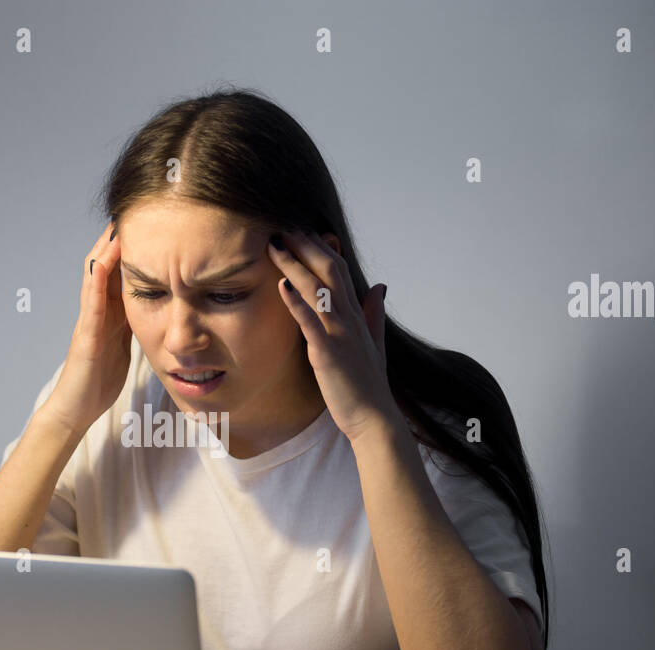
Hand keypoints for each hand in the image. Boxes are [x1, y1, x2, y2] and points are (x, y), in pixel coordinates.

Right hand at [43, 222, 131, 434]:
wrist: (76, 409)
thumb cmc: (98, 380)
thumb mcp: (124, 345)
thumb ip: (132, 324)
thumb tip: (154, 308)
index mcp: (110, 314)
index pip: (122, 273)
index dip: (134, 250)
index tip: (150, 225)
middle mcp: (97, 312)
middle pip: (107, 267)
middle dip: (119, 241)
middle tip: (133, 212)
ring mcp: (88, 322)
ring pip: (95, 278)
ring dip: (106, 252)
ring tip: (118, 226)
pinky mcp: (84, 337)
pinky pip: (90, 306)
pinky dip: (95, 283)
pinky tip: (102, 264)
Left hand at [267, 228, 401, 445]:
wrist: (374, 418)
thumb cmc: (368, 385)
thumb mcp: (374, 343)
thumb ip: (374, 313)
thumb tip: (380, 286)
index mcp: (357, 315)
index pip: (339, 269)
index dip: (320, 247)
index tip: (300, 230)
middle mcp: (350, 318)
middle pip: (328, 269)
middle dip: (305, 245)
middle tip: (282, 226)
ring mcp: (340, 333)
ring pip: (317, 289)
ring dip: (294, 264)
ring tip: (274, 244)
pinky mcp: (328, 352)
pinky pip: (310, 321)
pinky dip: (296, 301)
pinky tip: (281, 284)